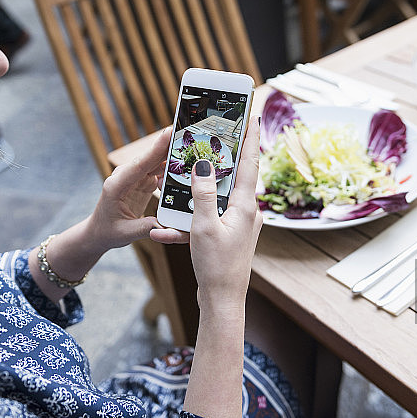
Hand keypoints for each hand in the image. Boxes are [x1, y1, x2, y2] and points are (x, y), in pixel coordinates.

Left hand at [88, 127, 187, 250]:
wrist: (98, 232)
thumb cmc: (107, 231)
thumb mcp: (125, 233)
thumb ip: (146, 227)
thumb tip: (168, 227)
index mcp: (117, 185)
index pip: (140, 163)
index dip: (156, 147)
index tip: (170, 132)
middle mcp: (126, 176)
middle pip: (151, 157)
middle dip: (170, 143)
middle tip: (189, 132)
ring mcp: (135, 176)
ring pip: (157, 161)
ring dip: (174, 154)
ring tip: (194, 147)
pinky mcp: (143, 180)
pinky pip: (160, 170)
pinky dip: (173, 167)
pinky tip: (186, 165)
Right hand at [187, 117, 262, 309]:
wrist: (222, 301)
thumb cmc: (216, 266)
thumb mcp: (203, 227)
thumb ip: (202, 194)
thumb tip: (203, 165)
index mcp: (244, 206)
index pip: (249, 163)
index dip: (250, 138)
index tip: (251, 115)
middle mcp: (246, 212)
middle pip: (233, 177)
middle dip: (219, 160)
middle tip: (212, 137)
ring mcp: (239, 224)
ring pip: (215, 200)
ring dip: (194, 198)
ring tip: (176, 189)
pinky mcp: (229, 236)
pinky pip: (208, 220)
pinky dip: (189, 222)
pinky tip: (165, 232)